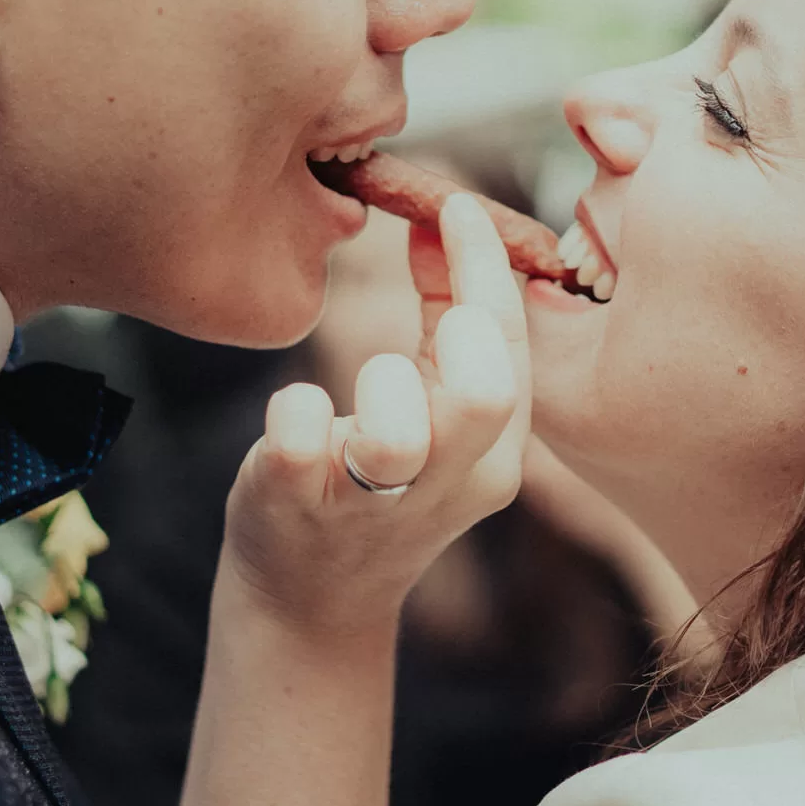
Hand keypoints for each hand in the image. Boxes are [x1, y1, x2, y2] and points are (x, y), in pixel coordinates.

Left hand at [219, 194, 528, 635]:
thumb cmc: (371, 479)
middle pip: (485, 395)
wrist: (311, 599)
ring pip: (397, 433)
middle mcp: (446, 485)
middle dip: (459, 329)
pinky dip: (295, 410)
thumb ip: (443, 313)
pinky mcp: (298, 507)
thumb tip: (441, 217)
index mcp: (495, 457)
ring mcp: (371, 504)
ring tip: (362, 387)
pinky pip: (302, 441)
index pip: (509, 347)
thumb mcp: (430, 406)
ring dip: (380, 384)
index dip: (484, 263)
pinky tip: (295, 414)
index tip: (453, 205)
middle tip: (429, 319)